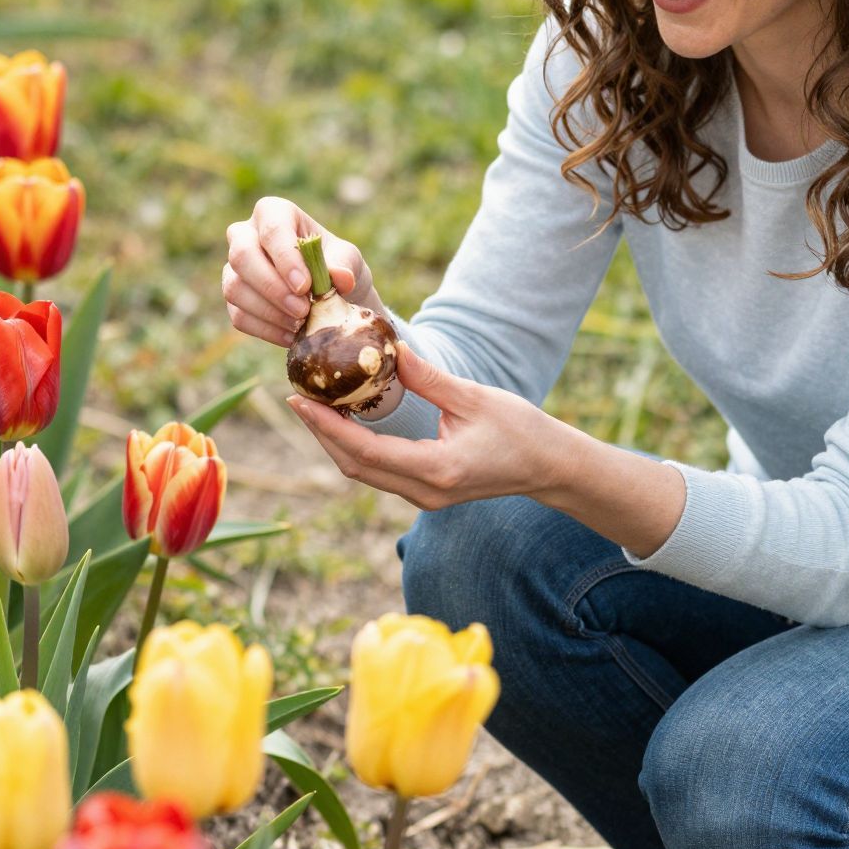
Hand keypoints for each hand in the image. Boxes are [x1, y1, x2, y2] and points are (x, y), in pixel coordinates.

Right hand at [222, 195, 382, 346]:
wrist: (329, 294)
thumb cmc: (336, 265)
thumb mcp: (348, 260)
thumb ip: (344, 264)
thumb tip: (341, 277)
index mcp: (274, 213)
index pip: (272, 228)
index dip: (285, 258)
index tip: (306, 286)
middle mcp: (245, 235)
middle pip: (241, 256)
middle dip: (272, 287)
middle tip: (302, 309)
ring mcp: (235, 268)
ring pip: (235, 288)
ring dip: (270, 312)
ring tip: (302, 323)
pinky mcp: (234, 299)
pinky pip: (239, 316)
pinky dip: (267, 329)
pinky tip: (292, 335)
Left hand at [286, 343, 563, 509]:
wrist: (550, 468)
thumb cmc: (521, 431)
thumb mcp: (475, 397)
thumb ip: (429, 378)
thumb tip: (390, 350)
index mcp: (436, 469)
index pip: (365, 451)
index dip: (326, 427)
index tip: (300, 400)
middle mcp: (424, 492)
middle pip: (355, 467)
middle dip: (322, 434)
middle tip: (298, 398)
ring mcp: (424, 497)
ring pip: (364, 473)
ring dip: (336, 442)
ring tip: (315, 406)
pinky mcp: (426, 493)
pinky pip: (380, 472)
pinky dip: (357, 448)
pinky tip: (347, 422)